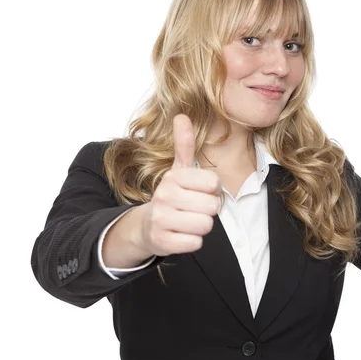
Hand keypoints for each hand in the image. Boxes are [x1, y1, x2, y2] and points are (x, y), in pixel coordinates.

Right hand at [138, 114, 222, 256]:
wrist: (146, 226)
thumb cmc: (170, 197)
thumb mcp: (177, 171)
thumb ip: (183, 145)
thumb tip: (182, 116)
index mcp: (173, 177)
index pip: (214, 184)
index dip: (212, 191)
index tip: (199, 192)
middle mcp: (165, 196)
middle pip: (212, 207)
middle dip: (207, 211)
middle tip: (193, 209)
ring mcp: (161, 219)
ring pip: (205, 225)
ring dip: (201, 226)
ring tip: (187, 221)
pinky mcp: (162, 241)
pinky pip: (195, 243)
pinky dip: (192, 241)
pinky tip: (181, 235)